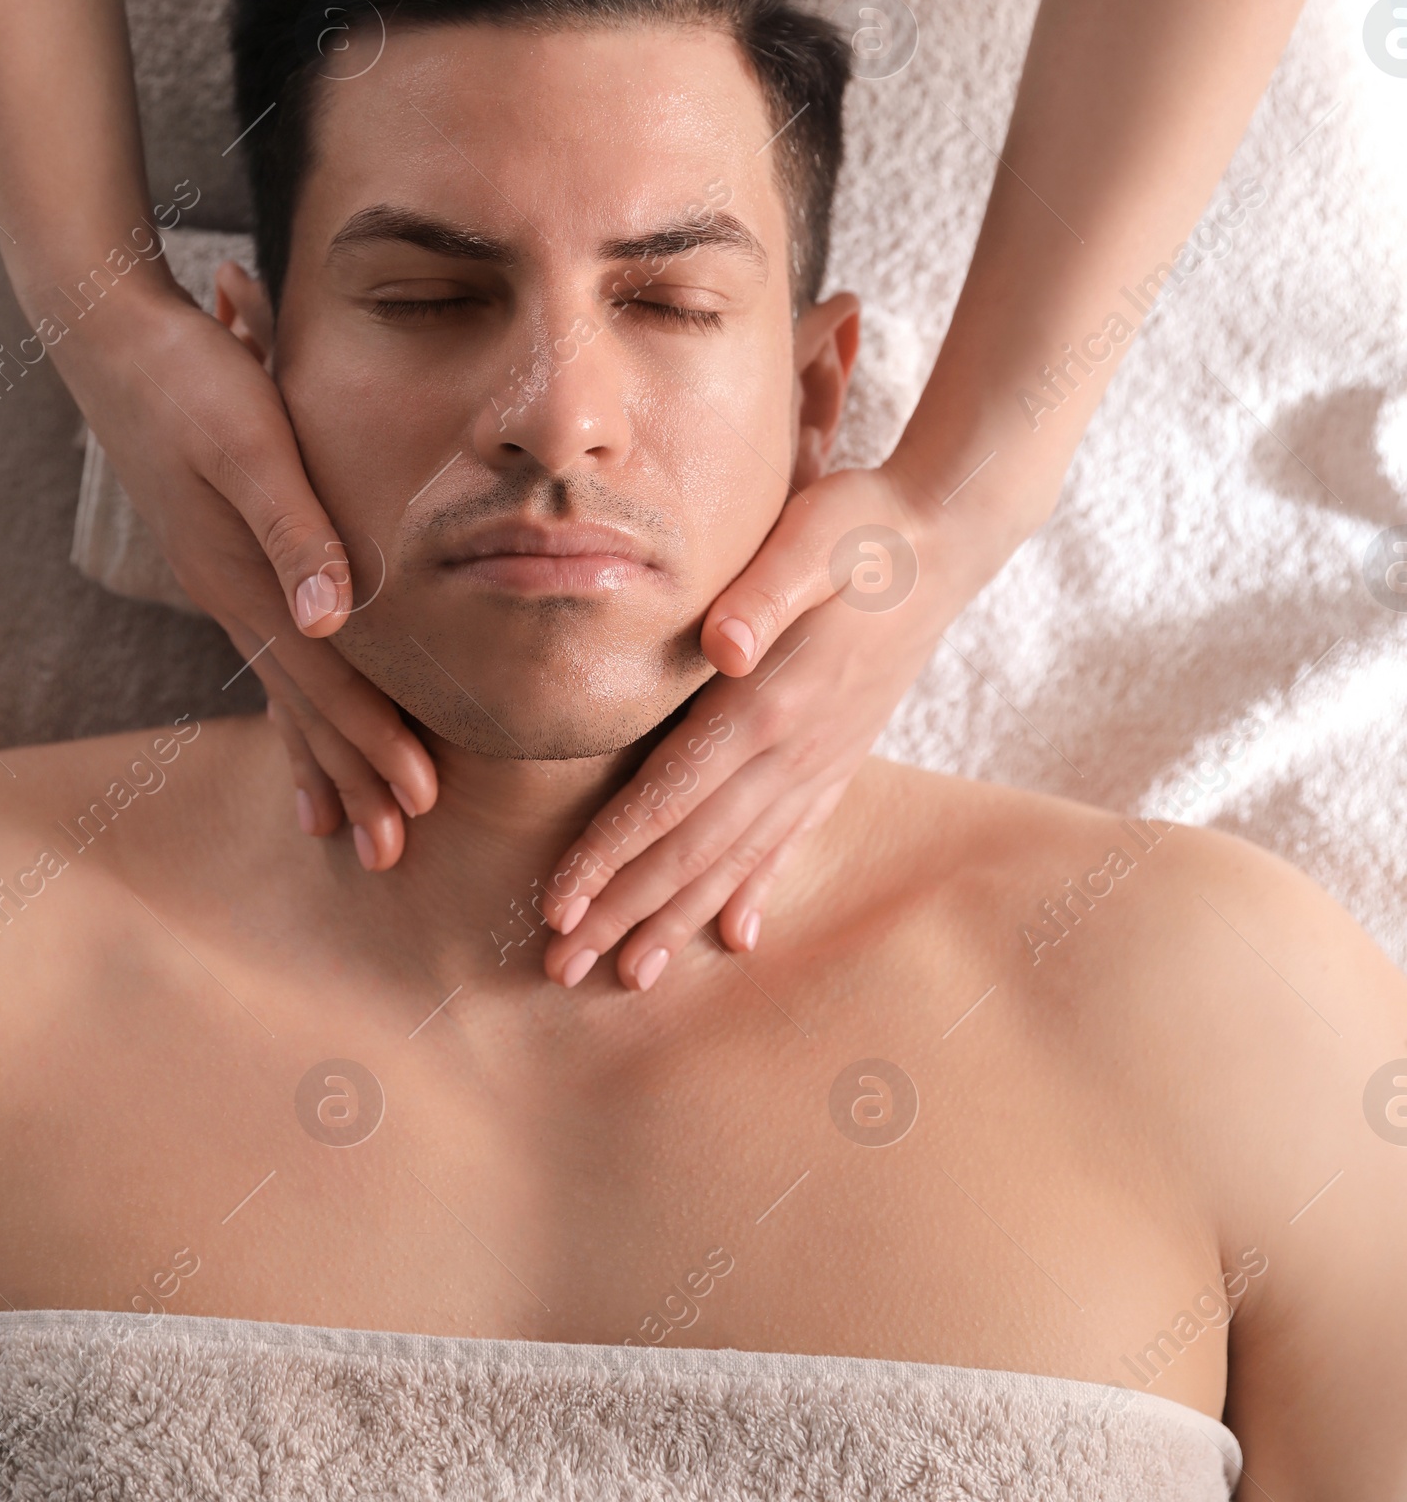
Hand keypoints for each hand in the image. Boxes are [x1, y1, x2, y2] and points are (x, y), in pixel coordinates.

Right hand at [52, 276, 436, 860]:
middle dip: (350, 776)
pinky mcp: (221, 555)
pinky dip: (290, 700)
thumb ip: (294, 527)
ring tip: (338, 824)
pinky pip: (266, 651)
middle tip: (395, 853)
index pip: (325, 678)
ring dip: (317, 754)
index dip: (373, 740)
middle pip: (302, 702)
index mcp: (242, 575)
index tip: (420, 800)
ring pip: (281, 686)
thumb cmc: (193, 378)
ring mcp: (220, 578)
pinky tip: (297, 722)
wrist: (112, 336)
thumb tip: (334, 618)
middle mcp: (229, 592)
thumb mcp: (250, 443)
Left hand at [538, 458, 1011, 988]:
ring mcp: (821, 761)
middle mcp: (795, 749)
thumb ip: (764, 593)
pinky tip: (737, 933)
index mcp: (770, 702)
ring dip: (678, 920)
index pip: (672, 797)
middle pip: (693, 851)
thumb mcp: (810, 537)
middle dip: (624, 913)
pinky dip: (756, 889)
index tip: (559, 906)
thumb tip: (721, 646)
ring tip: (631, 977)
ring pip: (737, 860)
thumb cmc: (862, 527)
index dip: (612, 856)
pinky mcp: (839, 755)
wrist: (946, 536)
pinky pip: (790, 839)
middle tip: (562, 968)